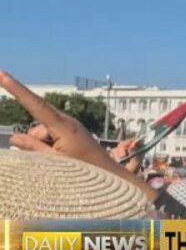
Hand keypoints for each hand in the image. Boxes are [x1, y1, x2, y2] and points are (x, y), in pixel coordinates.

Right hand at [0, 70, 155, 199]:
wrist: (110, 175)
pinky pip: (51, 136)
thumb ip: (34, 149)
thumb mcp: (56, 162)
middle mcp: (67, 122)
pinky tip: (64, 159)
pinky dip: (50, 146)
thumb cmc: (86, 170)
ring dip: (43, 146)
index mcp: (63, 126)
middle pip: (37, 123)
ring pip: (42, 132)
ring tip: (62, 162)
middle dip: (35, 140)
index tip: (2, 74)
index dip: (16, 89)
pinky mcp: (72, 132)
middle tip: (53, 157)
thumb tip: (14, 138)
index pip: (35, 104)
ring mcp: (70, 126)